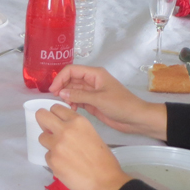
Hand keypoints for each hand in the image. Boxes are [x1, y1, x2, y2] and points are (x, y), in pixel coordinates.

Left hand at [37, 104, 130, 189]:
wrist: (105, 181)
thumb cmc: (103, 159)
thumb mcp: (91, 134)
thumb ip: (75, 128)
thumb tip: (60, 129)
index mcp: (78, 121)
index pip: (56, 108)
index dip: (55, 115)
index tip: (56, 121)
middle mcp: (65, 130)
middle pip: (41, 115)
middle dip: (43, 122)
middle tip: (48, 130)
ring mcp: (57, 145)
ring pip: (42, 137)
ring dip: (49, 143)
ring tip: (62, 152)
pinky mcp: (52, 160)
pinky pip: (47, 155)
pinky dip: (54, 160)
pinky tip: (66, 166)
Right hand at [48, 65, 166, 138]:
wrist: (136, 119)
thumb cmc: (121, 105)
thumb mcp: (99, 99)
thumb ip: (79, 96)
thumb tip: (61, 93)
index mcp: (95, 74)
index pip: (72, 70)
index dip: (60, 78)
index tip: (52, 90)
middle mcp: (92, 81)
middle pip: (71, 79)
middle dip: (62, 87)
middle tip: (55, 99)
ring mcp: (92, 92)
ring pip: (73, 90)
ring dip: (67, 97)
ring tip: (65, 105)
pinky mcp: (93, 103)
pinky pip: (78, 100)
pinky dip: (72, 103)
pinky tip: (72, 110)